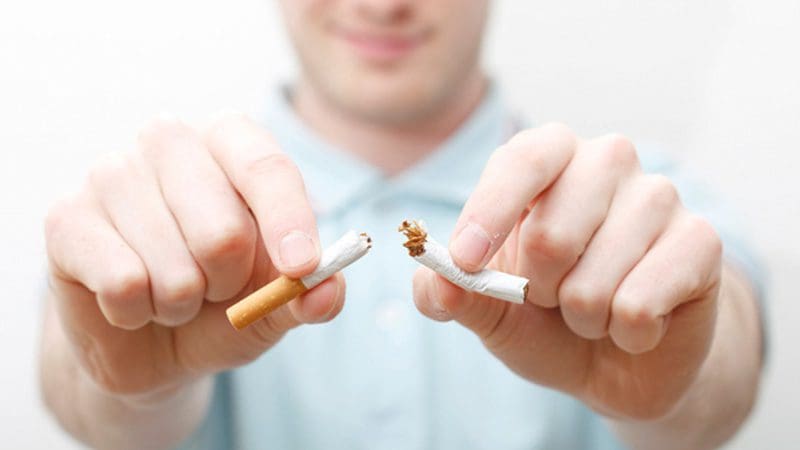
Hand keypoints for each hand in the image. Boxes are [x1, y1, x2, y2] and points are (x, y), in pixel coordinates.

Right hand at [44, 113, 344, 396]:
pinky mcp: (67, 218)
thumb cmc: (223, 304)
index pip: (267, 168)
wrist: (151, 340)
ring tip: (170, 294)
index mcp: (231, 142)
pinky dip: (136, 313)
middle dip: (229, 283)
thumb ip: (309, 295)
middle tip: (215, 287)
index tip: (301, 268)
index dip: (289, 222)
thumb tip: (326, 293)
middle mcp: (169, 142)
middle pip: (224, 229)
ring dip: (182, 304)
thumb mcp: (276, 303)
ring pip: (172, 266)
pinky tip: (129, 301)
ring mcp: (111, 174)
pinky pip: (121, 282)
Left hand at [413, 123, 721, 418]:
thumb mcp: (489, 309)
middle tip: (552, 296)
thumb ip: (452, 295)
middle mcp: (607, 160)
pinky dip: (626, 334)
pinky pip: (641, 304)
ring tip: (594, 310)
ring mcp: (659, 196)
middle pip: (551, 232)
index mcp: (549, 157)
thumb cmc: (545, 318)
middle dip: (539, 291)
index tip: (467, 261)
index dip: (489, 212)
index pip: (522, 159)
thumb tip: (434, 285)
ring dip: (582, 317)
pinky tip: (635, 324)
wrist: (618, 357)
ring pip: (596, 280)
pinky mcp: (701, 240)